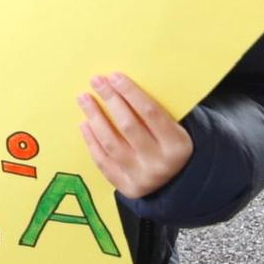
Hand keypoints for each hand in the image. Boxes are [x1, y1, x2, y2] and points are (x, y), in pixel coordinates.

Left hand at [80, 72, 192, 199]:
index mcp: (178, 145)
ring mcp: (143, 177)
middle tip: (96, 80)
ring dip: (95, 117)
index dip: (131, 93)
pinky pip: (104, 161)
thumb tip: (122, 82)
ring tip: (84, 99)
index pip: (151, 113)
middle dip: (110, 100)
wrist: (178, 183)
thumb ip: (154, 111)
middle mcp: (161, 163)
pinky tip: (84, 123)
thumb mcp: (175, 129)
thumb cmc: (170, 144)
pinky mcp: (127, 187)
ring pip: (112, 143)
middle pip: (128, 126)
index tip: (114, 76)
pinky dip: (91, 141)